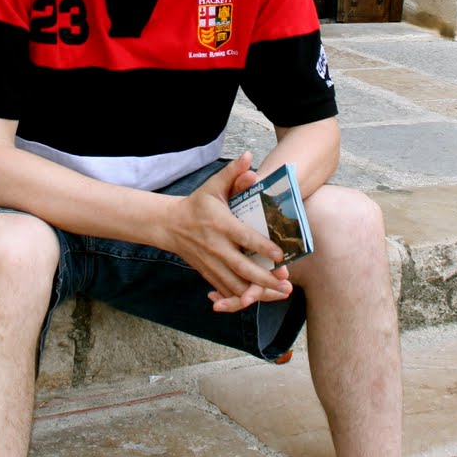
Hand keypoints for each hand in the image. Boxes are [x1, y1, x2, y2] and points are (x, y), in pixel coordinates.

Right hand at [166, 153, 291, 309]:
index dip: (262, 247)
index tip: (280, 256)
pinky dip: (241, 297)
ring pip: (235, 284)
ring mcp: (211, 263)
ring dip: (257, 292)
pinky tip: (259, 299)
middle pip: (242, 267)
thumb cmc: (198, 204)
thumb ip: (233, 173)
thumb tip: (249, 157)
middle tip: (286, 282)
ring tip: (279, 294)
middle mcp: (215, 246)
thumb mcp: (213, 186)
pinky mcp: (208, 273)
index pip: (244, 238)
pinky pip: (225, 290)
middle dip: (265, 278)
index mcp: (220, 224)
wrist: (170, 225)